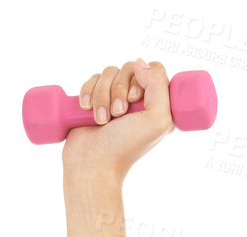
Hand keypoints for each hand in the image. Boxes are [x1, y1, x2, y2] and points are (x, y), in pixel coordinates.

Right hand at [61, 58, 174, 179]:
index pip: (155, 70)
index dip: (144, 78)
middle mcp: (138, 101)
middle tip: (117, 114)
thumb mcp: (158, 120)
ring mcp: (115, 99)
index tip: (135, 99)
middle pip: (130, 67)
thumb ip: (159, 86)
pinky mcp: (95, 99)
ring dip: (102, 95)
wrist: (93, 162)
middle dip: (119, 89)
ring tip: (101, 120)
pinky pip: (92, 78)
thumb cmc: (126, 147)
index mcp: (158, 105)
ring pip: (109, 72)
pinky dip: (88, 93)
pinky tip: (87, 111)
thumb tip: (141, 64)